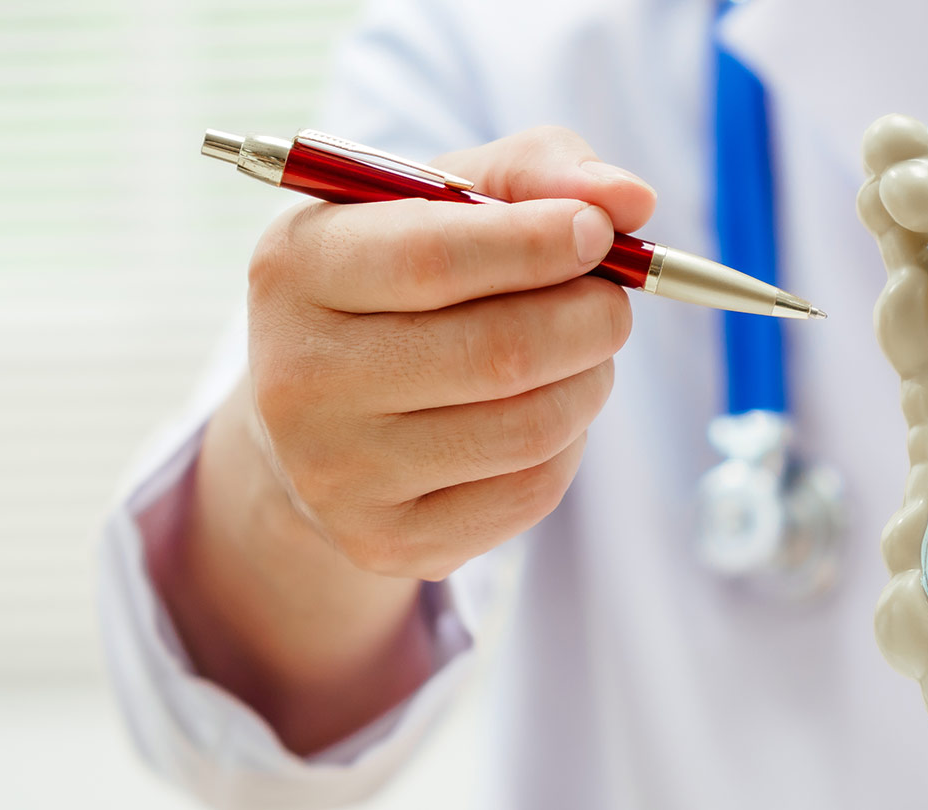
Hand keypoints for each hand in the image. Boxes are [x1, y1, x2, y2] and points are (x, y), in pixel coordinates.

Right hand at [243, 126, 654, 580]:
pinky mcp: (385, 542)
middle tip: (611, 301)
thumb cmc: (398, 277)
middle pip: (497, 352)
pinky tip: (543, 412)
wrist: (317, 411)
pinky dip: (567, 445)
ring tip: (582, 353)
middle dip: (589, 317)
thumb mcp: (441, 196)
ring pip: (528, 427)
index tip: (598, 232)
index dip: (536, 244)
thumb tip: (631, 200)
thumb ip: (535, 172)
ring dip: (590, 380)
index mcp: (295, 268)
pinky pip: (529, 492)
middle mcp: (297, 378)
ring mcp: (336, 473)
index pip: (431, 258)